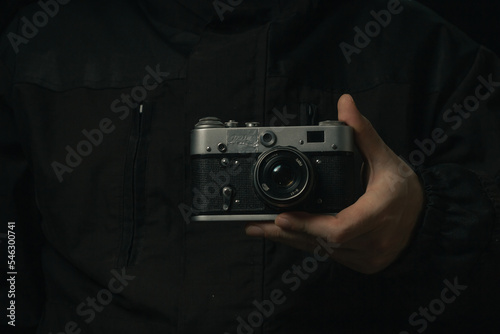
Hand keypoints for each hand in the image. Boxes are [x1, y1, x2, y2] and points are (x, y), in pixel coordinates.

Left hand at [245, 94, 423, 273]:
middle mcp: (371, 240)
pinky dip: (306, 243)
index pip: (339, 228)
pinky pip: (327, 255)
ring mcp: (364, 256)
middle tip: (257, 223)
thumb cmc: (405, 191)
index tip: (282, 217)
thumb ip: (362, 132)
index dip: (308, 225)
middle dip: (287, 232)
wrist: (426, 221)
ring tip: (261, 228)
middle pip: (321, 243)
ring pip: (321, 251)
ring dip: (291, 238)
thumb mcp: (386, 159)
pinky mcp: (359, 262)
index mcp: (378, 213)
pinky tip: (287, 234)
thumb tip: (345, 104)